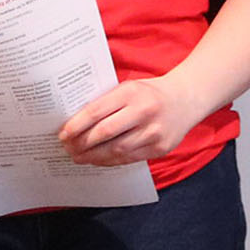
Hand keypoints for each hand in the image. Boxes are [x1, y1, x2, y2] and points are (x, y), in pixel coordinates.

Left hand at [57, 76, 200, 166]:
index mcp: (131, 93)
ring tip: (79, 157)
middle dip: (82, 143)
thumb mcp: (129, 88)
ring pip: (116, 150)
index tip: (63, 133)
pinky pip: (129, 159)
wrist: (186, 100)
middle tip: (68, 148)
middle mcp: (144, 112)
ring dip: (93, 156)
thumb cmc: (150, 93)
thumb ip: (107, 102)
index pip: (96, 111)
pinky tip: (98, 160)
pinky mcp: (160, 148)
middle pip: (104, 133)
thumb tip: (77, 122)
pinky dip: (110, 161)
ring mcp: (153, 132)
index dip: (77, 125)